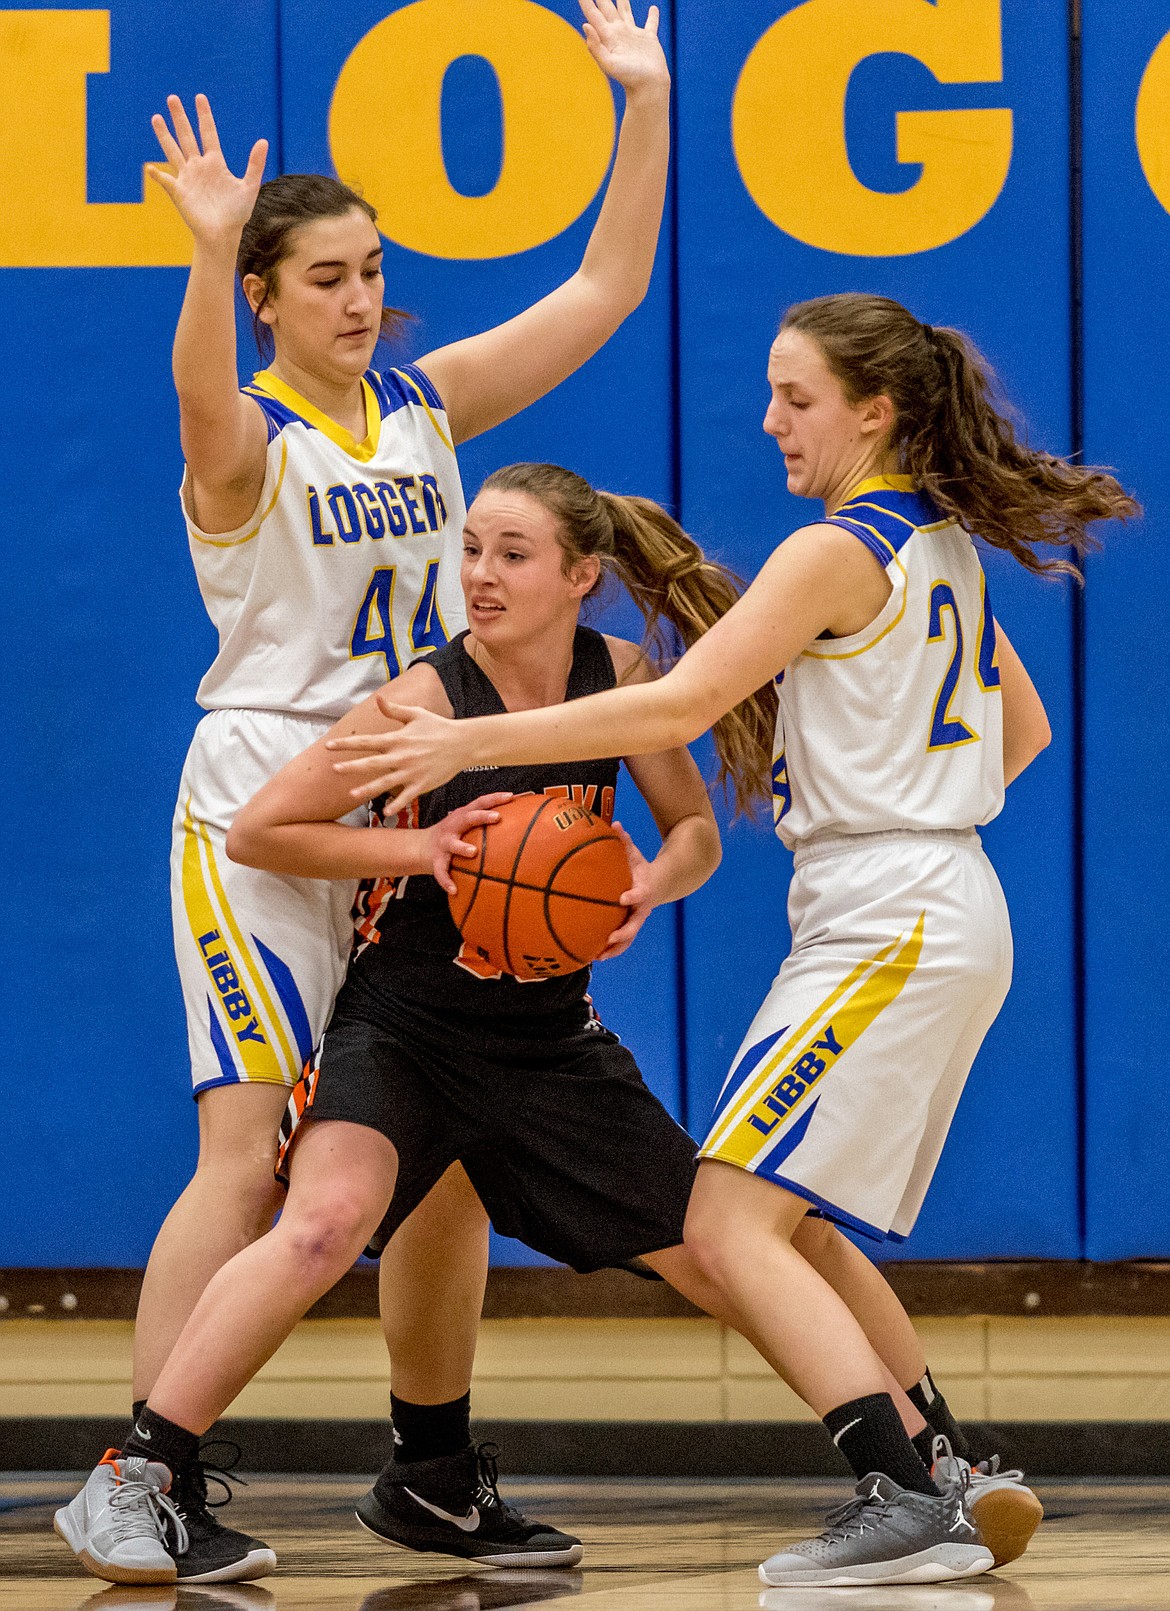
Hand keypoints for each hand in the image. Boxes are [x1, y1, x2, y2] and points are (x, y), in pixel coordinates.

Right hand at [147, 93, 267, 242]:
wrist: (223, 235)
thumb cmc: (237, 214)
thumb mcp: (249, 187)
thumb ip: (255, 165)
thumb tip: (263, 141)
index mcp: (215, 163)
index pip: (208, 133)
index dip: (204, 116)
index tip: (199, 98)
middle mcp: (199, 166)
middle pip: (187, 136)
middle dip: (180, 118)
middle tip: (172, 98)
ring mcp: (187, 178)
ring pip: (173, 151)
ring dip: (164, 136)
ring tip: (156, 117)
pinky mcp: (179, 192)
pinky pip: (165, 181)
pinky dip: (158, 176)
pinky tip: (151, 168)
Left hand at [326, 696, 472, 811]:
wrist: (462, 743)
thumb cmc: (438, 727)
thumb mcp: (416, 714)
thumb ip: (394, 709)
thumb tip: (378, 699)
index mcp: (397, 739)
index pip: (366, 742)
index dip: (346, 744)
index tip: (329, 746)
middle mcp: (401, 756)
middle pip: (371, 763)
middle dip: (351, 766)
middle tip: (334, 769)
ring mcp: (411, 772)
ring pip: (385, 783)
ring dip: (368, 789)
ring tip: (352, 795)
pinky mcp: (422, 784)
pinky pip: (406, 797)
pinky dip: (396, 805)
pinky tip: (385, 813)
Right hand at [425, 794, 511, 893]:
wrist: (422, 846)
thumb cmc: (455, 834)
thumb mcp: (467, 823)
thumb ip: (486, 821)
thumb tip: (520, 822)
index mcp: (463, 815)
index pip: (480, 802)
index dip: (495, 798)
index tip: (511, 797)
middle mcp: (453, 826)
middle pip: (467, 818)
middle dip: (481, 816)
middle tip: (498, 817)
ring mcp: (443, 843)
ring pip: (452, 844)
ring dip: (462, 847)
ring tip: (473, 852)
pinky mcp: (436, 860)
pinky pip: (440, 871)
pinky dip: (446, 880)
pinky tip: (454, 890)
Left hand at [578, 0, 667, 99]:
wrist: (649, 88)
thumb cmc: (629, 78)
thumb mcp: (609, 64)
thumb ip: (596, 46)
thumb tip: (586, 25)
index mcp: (608, 37)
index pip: (593, 14)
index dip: (586, 2)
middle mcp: (619, 33)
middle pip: (607, 8)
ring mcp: (633, 35)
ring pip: (626, 12)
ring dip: (622, 1)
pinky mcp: (649, 39)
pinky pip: (651, 24)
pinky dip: (652, 16)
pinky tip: (653, 9)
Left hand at [596, 826, 655, 959]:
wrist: (659, 884)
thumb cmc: (641, 867)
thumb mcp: (635, 853)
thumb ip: (625, 841)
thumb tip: (615, 823)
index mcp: (644, 889)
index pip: (640, 894)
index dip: (633, 896)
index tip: (622, 898)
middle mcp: (642, 908)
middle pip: (636, 923)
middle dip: (624, 932)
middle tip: (610, 937)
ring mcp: (637, 920)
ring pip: (629, 938)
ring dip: (615, 948)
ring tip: (599, 956)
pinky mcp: (631, 926)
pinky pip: (622, 942)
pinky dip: (611, 950)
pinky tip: (593, 956)